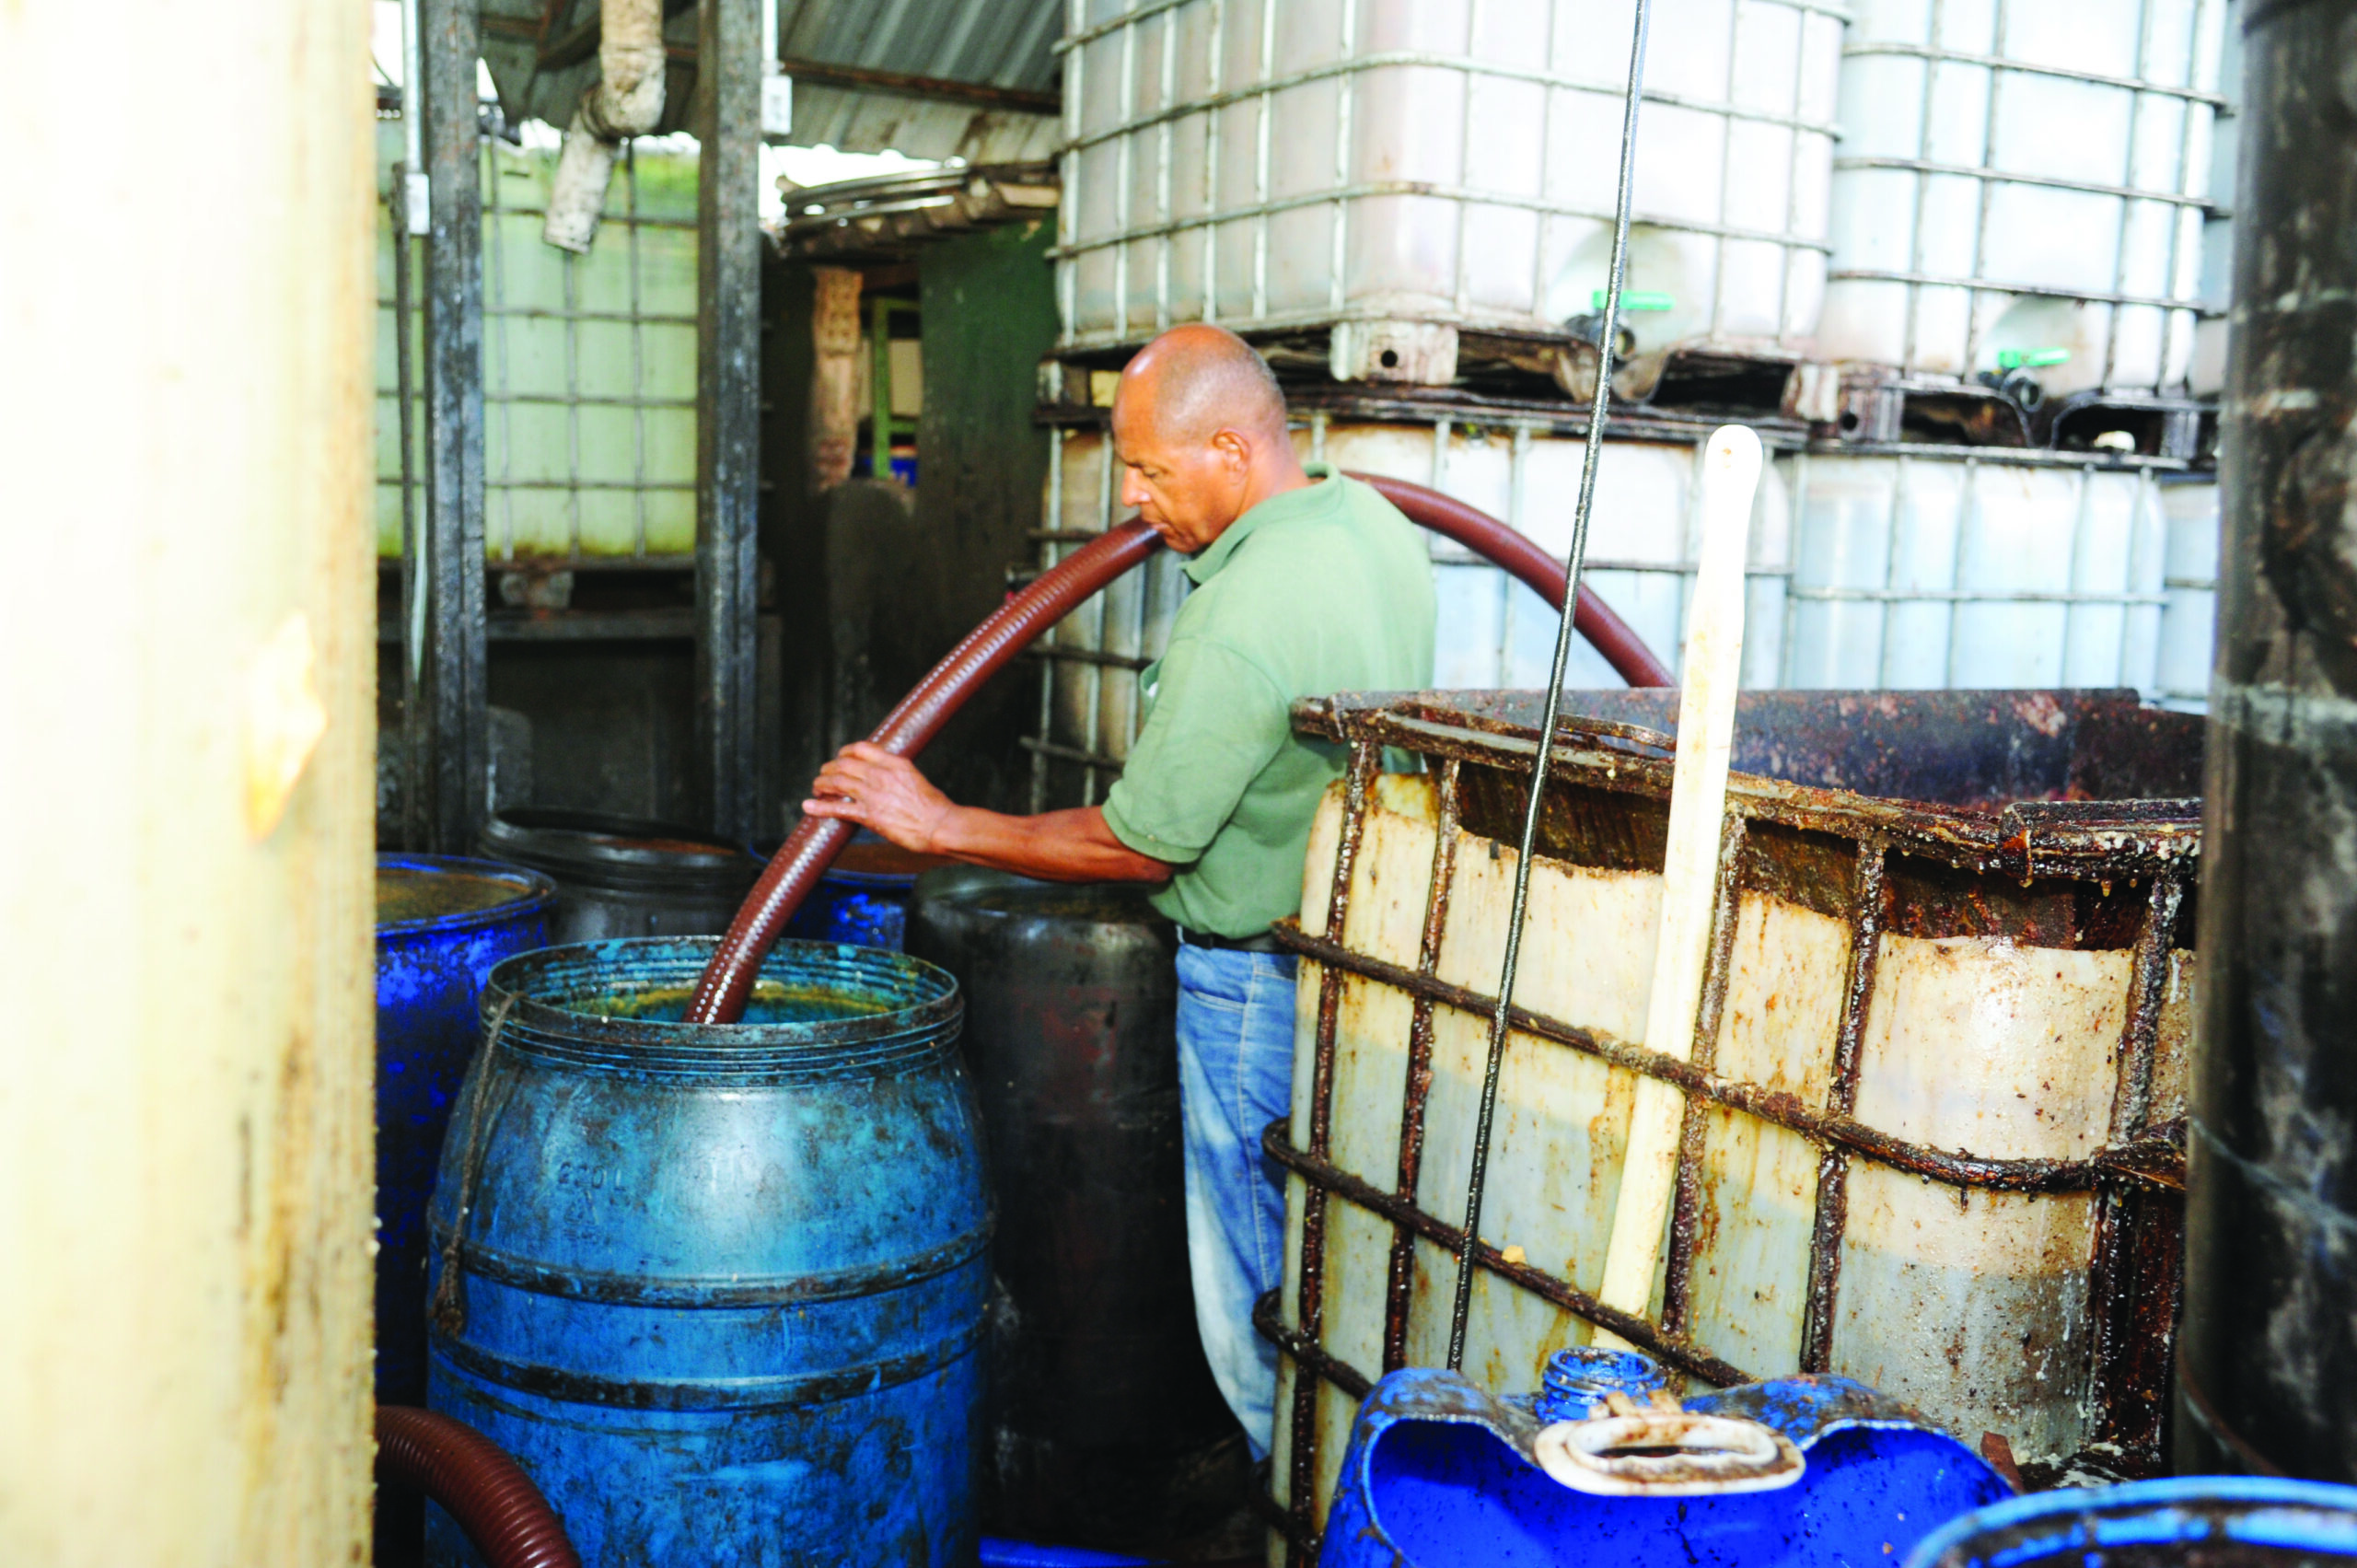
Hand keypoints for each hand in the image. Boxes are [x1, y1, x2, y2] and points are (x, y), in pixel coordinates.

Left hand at [803, 743, 954, 851]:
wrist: (940, 825)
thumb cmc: (934, 806)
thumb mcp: (916, 779)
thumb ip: (897, 774)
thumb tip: (886, 776)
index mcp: (895, 763)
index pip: (861, 748)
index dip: (845, 752)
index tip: (840, 758)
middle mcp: (881, 775)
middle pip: (844, 764)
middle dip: (829, 769)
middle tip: (823, 775)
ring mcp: (873, 794)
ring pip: (837, 782)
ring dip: (822, 784)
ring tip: (816, 787)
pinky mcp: (869, 815)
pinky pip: (838, 807)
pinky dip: (820, 806)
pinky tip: (809, 805)